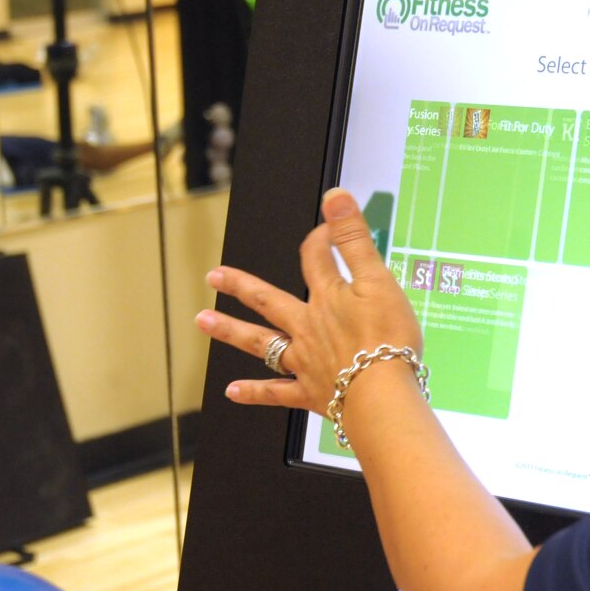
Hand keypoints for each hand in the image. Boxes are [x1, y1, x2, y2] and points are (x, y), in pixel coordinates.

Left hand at [197, 188, 422, 415]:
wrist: (382, 394)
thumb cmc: (387, 339)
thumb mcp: (378, 280)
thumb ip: (354, 238)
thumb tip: (334, 196)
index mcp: (327, 298)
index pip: (315, 259)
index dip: (319, 240)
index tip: (324, 230)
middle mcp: (307, 327)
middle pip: (268, 301)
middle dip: (241, 286)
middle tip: (213, 277)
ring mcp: (305, 361)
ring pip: (261, 343)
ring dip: (231, 331)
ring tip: (203, 322)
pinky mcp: (311, 393)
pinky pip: (276, 392)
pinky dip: (254, 391)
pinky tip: (233, 390)